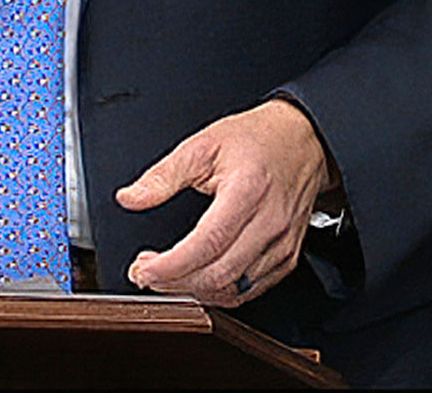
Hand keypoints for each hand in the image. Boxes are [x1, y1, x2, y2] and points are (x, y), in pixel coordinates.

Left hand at [116, 98, 335, 305]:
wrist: (302, 141)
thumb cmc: (258, 140)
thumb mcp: (202, 145)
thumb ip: (163, 175)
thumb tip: (130, 198)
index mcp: (247, 192)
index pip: (206, 244)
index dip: (170, 266)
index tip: (142, 268)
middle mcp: (270, 223)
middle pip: (218, 275)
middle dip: (175, 282)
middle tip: (146, 272)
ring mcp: (282, 244)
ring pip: (234, 289)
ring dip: (194, 290)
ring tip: (168, 274)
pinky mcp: (287, 257)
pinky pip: (250, 289)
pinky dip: (220, 292)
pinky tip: (198, 278)